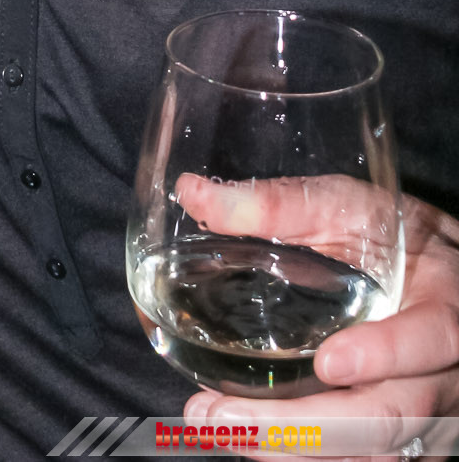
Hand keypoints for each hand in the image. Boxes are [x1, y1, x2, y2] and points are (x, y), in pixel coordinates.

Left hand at [179, 180, 458, 453]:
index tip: (329, 363)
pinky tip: (250, 438)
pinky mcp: (405, 441)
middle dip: (305, 427)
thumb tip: (195, 194)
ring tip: (219, 427)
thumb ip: (283, 204)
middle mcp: (443, 374)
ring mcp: (429, 417)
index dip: (385, 355)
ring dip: (293, 449)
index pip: (431, 339)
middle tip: (225, 415)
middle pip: (388, 419)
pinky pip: (362, 460)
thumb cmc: (398, 240)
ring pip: (372, 454)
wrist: (442, 284)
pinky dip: (304, 455)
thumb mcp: (352, 208)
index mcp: (443, 305)